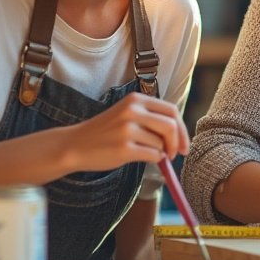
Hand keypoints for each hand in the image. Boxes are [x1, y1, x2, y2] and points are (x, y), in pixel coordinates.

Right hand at [65, 91, 188, 171]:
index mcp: (136, 99)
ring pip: (161, 144)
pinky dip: (154, 160)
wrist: (75, 145)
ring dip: (160, 152)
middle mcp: (132, 111)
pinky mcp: (124, 148)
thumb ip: (151, 118)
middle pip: (170, 126)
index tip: (184, 144)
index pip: (171, 111)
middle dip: (178, 142)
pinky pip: (153, 155)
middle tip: (176, 154)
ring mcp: (128, 129)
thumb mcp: (126, 114)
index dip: (182, 128)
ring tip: (145, 153)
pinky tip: (140, 157)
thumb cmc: (105, 132)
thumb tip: (180, 134)